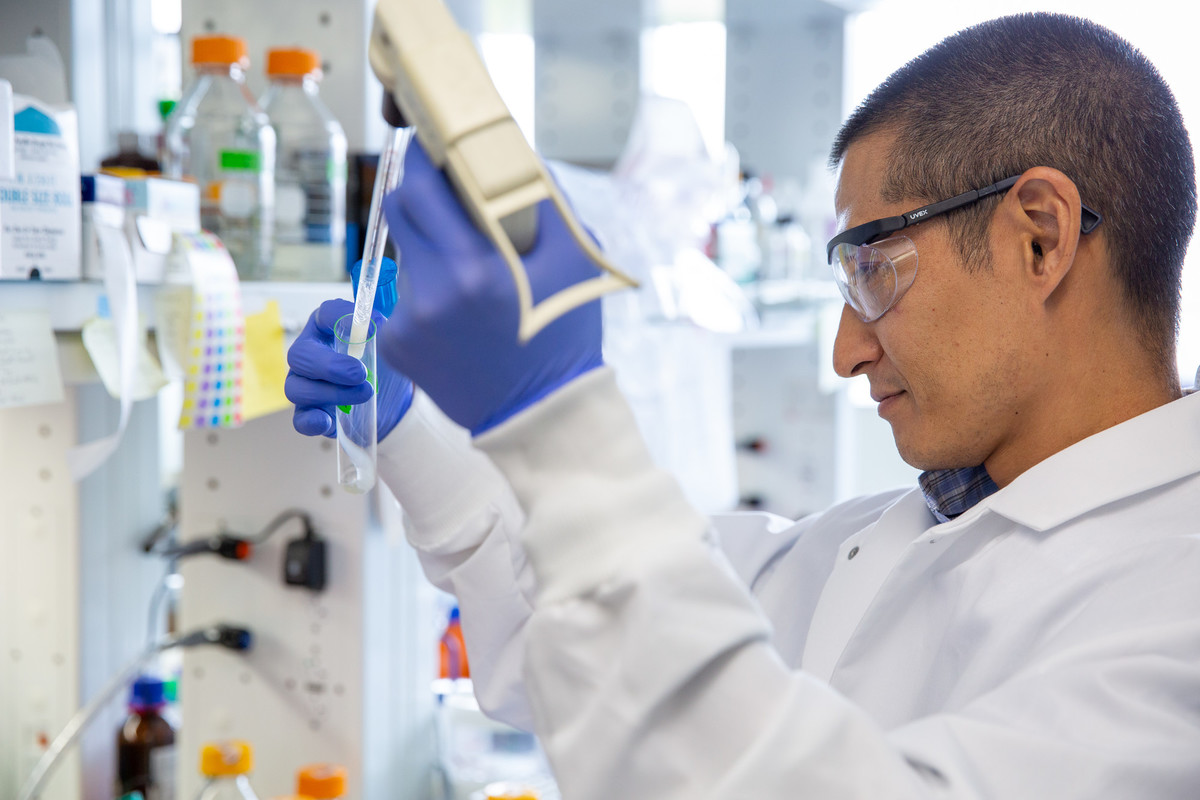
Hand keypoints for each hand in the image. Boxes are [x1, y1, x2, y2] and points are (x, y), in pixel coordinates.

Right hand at [285, 298, 413, 438]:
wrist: (391, 403)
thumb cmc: (383, 366)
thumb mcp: (388, 346)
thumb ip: (383, 332)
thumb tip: (378, 323)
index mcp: (328, 328)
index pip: (326, 313)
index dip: (340, 317)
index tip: (365, 327)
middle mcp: (310, 353)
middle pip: (300, 354)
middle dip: (330, 366)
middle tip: (360, 374)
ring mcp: (305, 384)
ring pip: (296, 388)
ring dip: (330, 393)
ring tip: (364, 394)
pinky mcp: (309, 412)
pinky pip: (299, 418)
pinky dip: (312, 421)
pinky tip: (328, 421)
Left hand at [378, 139, 602, 434]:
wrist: (543, 415)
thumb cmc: (564, 336)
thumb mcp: (575, 262)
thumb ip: (545, 201)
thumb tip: (517, 158)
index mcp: (474, 267)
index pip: (420, 188)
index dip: (422, 158)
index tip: (432, 146)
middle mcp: (432, 292)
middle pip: (398, 212)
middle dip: (421, 196)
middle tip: (448, 195)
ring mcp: (408, 322)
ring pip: (405, 254)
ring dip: (431, 248)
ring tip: (472, 274)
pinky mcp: (396, 345)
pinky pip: (404, 297)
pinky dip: (428, 293)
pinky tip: (460, 314)